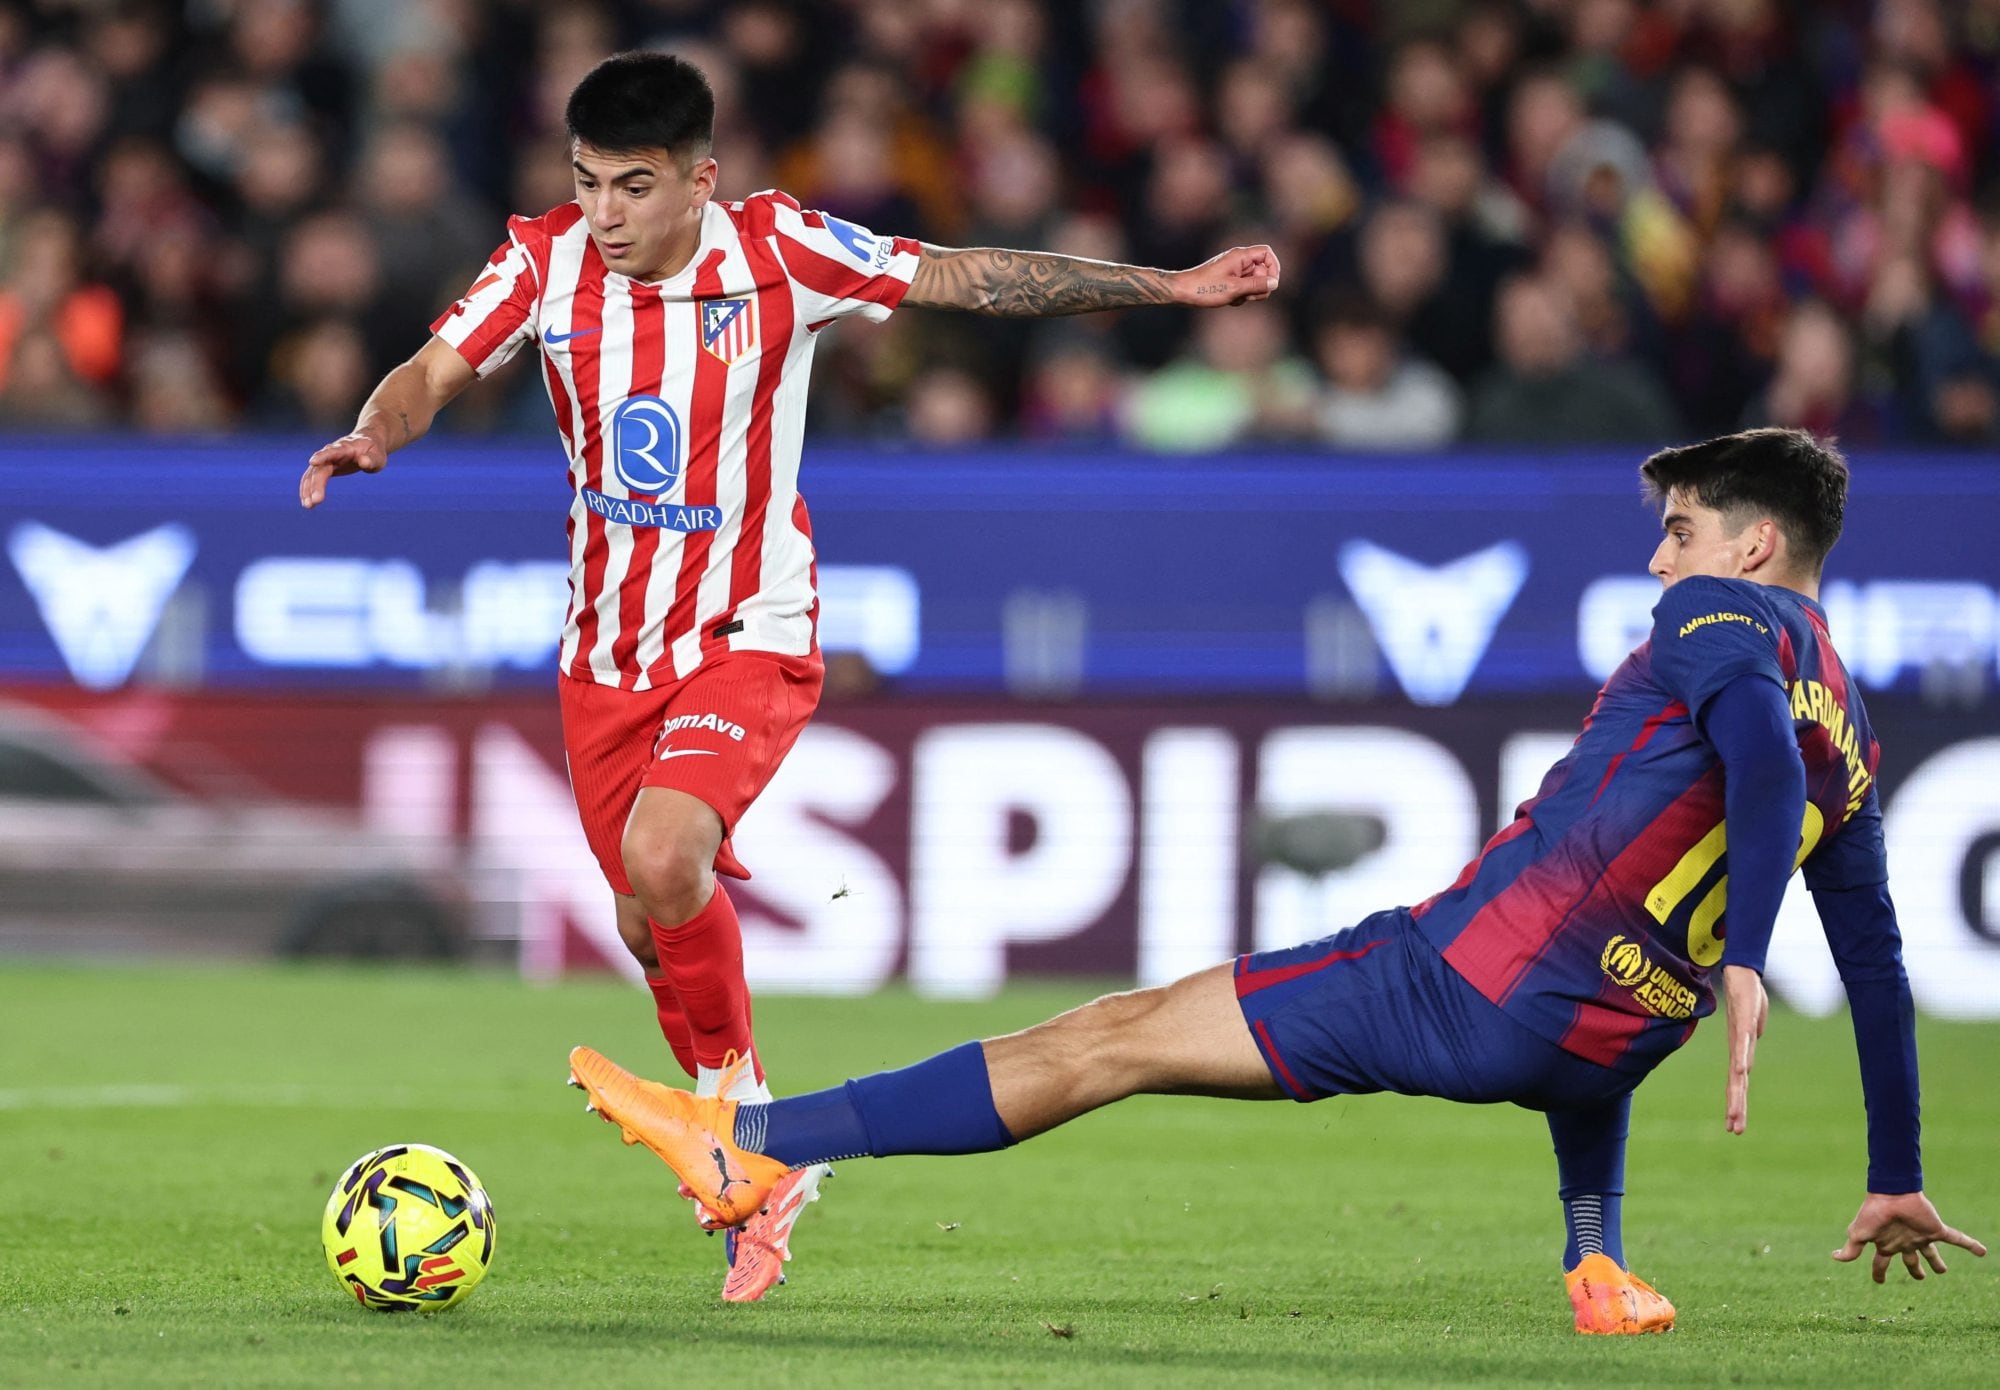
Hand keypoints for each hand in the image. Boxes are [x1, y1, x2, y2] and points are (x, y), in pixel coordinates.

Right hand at [300, 431, 387, 508]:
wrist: (366, 443)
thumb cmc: (373, 450)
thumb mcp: (377, 455)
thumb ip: (371, 459)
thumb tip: (364, 462)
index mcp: (345, 447)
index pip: (332, 451)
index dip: (322, 456)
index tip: (313, 462)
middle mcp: (331, 452)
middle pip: (320, 468)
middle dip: (316, 484)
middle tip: (315, 501)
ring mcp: (325, 460)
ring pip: (312, 474)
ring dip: (308, 489)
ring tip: (308, 505)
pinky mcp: (324, 467)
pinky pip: (312, 478)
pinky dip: (308, 489)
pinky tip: (307, 502)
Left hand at [1172, 245, 1280, 307]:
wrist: (1182, 292)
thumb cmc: (1205, 288)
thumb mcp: (1234, 289)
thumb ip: (1256, 285)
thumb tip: (1275, 283)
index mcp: (1240, 256)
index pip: (1266, 253)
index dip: (1273, 267)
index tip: (1272, 283)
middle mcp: (1238, 260)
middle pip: (1263, 270)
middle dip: (1260, 285)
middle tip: (1248, 295)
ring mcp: (1234, 270)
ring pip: (1254, 281)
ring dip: (1249, 293)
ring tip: (1234, 298)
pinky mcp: (1229, 280)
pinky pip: (1243, 287)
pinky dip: (1240, 295)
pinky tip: (1228, 300)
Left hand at [1721, 963, 1765, 1133]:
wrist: (1741, 975)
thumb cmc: (1746, 1001)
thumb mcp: (1754, 1027)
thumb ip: (1751, 1041)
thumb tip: (1752, 1049)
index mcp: (1740, 1052)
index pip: (1736, 1084)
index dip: (1736, 1105)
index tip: (1734, 1127)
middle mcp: (1737, 1048)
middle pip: (1735, 1083)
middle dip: (1735, 1107)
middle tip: (1733, 1130)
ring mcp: (1740, 1036)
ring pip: (1738, 1067)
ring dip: (1737, 1089)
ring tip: (1735, 1109)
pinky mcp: (1745, 1021)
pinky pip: (1744, 1042)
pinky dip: (1743, 1057)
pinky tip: (1742, 1070)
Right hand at [1834, 1192, 1986, 1282]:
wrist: (1892, 1193)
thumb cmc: (1873, 1212)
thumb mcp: (1859, 1232)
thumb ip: (1851, 1248)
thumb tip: (1835, 1258)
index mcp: (1887, 1244)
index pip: (1882, 1263)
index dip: (1879, 1274)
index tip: (1879, 1281)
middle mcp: (1904, 1242)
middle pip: (1910, 1260)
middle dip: (1915, 1270)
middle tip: (1919, 1277)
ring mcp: (1920, 1236)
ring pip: (1931, 1253)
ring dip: (1937, 1262)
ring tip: (1942, 1271)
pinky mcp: (1935, 1229)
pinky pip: (1956, 1239)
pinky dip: (1970, 1245)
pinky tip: (1983, 1252)